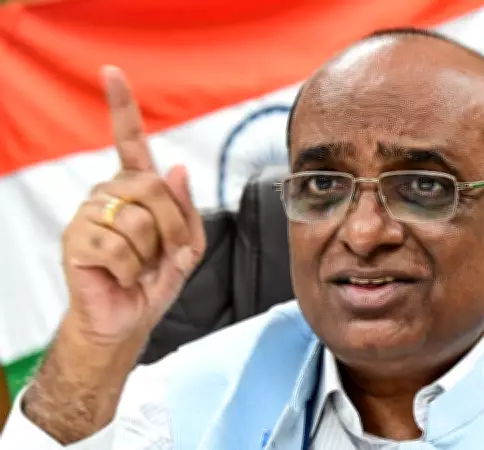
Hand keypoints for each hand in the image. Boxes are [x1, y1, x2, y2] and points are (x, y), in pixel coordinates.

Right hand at [16, 66, 205, 443]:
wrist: (128, 317)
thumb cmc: (155, 278)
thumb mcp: (187, 244)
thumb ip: (185, 208)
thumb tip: (175, 167)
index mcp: (135, 188)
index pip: (129, 141)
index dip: (122, 106)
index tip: (112, 73)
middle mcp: (108, 193)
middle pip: (152, 188)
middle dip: (172, 227)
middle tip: (164, 253)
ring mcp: (88, 215)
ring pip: (138, 220)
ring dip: (152, 252)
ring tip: (140, 266)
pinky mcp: (75, 240)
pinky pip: (119, 246)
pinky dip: (132, 269)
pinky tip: (122, 275)